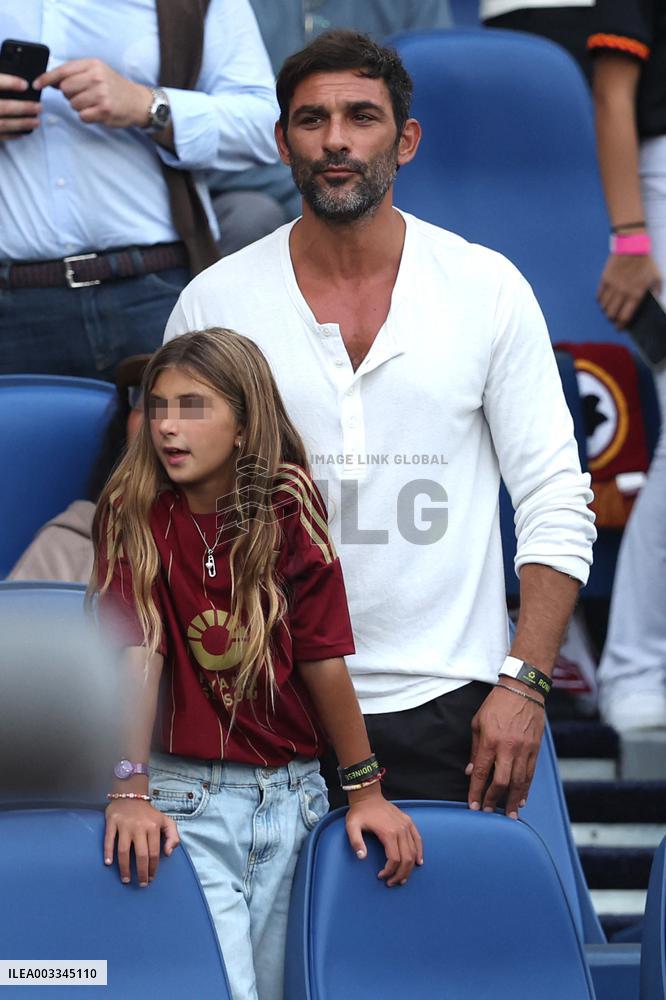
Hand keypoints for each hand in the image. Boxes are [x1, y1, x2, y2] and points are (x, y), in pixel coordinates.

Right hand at [0, 73, 39, 137]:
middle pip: (3, 107)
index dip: (10, 83)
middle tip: (39, 107)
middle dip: (23, 107)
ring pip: (4, 123)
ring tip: (37, 122)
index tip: (25, 85)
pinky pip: (0, 136)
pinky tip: (23, 132)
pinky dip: (12, 134)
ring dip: (22, 123)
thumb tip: (16, 79)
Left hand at [34, 59, 150, 128]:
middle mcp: (96, 77)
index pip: (63, 71)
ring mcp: (100, 94)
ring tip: (93, 104)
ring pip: (73, 104)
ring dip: (79, 107)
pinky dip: (87, 116)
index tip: (37, 84)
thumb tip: (51, 81)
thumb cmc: (114, 87)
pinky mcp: (104, 110)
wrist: (138, 102)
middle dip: (70, 95)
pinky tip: (97, 112)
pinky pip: (82, 116)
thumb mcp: (97, 72)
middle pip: (65, 89)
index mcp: (92, 65)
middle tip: (83, 95)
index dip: (47, 78)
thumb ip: (75, 74)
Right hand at [104, 799, 179, 885]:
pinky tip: (108, 863)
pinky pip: (109, 839)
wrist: (131, 795)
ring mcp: (124, 825)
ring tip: (126, 879)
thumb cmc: (149, 814)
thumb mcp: (166, 821)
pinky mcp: (112, 822)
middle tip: (141, 884)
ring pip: (123, 850)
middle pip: (140, 854)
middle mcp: (139, 826)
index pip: (154, 852)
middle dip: (142, 872)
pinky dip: (108, 852)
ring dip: (124, 867)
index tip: (151, 879)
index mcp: (153, 827)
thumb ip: (173, 836)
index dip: (153, 868)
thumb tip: (168, 853)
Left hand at [345, 786, 422, 886]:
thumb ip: (356, 842)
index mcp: (388, 832)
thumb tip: (362, 857)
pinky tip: (418, 862)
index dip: (389, 871)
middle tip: (392, 883)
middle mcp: (401, 829)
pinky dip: (420, 852)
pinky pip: (418, 839)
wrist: (368, 796)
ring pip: (414, 851)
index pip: (394, 859)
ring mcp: (406, 825)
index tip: (381, 877)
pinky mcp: (409, 822)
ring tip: (402, 878)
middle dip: (400, 874)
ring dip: (410, 868)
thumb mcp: (352, 826)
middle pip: (407, 858)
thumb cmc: (360, 812)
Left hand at [466, 684, 543, 818]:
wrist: (523, 690)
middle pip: (501, 782)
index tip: (473, 805)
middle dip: (494, 800)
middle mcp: (508, 748)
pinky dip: (526, 789)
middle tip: (489, 811)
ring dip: (513, 800)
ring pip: (519, 782)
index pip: (482, 773)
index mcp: (490, 741)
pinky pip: (531, 774)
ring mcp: (524, 750)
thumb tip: (471, 772)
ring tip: (509, 814)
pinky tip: (522, 799)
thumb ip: (475, 750)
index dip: (476, 791)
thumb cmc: (497, 704)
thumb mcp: (478, 723)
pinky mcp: (535, 749)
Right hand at [598, 252, 661, 327]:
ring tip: (609, 311)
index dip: (622, 325)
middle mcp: (622, 293)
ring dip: (606, 311)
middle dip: (612, 320)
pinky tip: (604, 301)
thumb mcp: (657, 277)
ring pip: (604, 306)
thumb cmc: (646, 262)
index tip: (620, 328)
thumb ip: (656, 291)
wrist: (632, 246)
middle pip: (612, 314)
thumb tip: (654, 301)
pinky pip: (599, 295)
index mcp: (636, 294)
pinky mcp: (605, 279)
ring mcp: (612, 286)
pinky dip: (601, 301)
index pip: (625, 316)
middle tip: (614, 320)